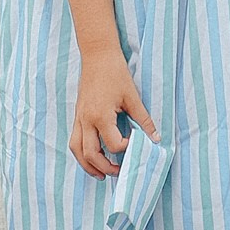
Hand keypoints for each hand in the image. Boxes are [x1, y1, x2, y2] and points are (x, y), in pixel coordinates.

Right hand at [72, 48, 154, 178]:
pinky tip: (93, 155)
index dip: (126, 148)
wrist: (97, 55)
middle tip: (119, 172)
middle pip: (90, 154)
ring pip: (76, 149)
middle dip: (104, 167)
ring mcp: (79, 117)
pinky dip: (82, 152)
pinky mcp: (77, 114)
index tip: (137, 143)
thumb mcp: (132, 95)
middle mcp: (86, 120)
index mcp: (101, 115)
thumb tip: (155, 137)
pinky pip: (74, 139)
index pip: (112, 144)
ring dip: (87, 165)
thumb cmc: (115, 72)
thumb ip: (143, 118)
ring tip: (101, 174)